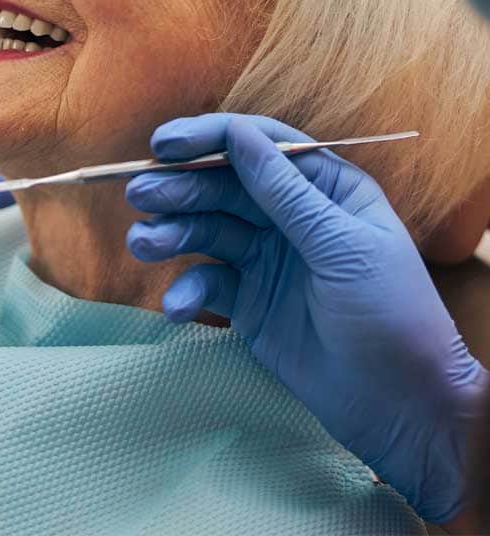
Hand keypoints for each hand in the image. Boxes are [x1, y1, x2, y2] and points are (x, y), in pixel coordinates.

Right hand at [125, 113, 487, 523]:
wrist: (401, 408)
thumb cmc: (391, 315)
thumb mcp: (341, 246)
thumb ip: (284, 192)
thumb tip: (237, 134)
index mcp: (323, 188)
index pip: (258, 146)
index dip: (210, 139)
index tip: (165, 146)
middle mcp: (290, 215)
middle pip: (223, 186)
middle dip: (180, 188)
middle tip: (140, 195)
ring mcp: (266, 257)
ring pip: (207, 230)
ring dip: (172, 233)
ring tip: (143, 244)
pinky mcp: (248, 300)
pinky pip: (208, 282)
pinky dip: (187, 291)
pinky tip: (177, 307)